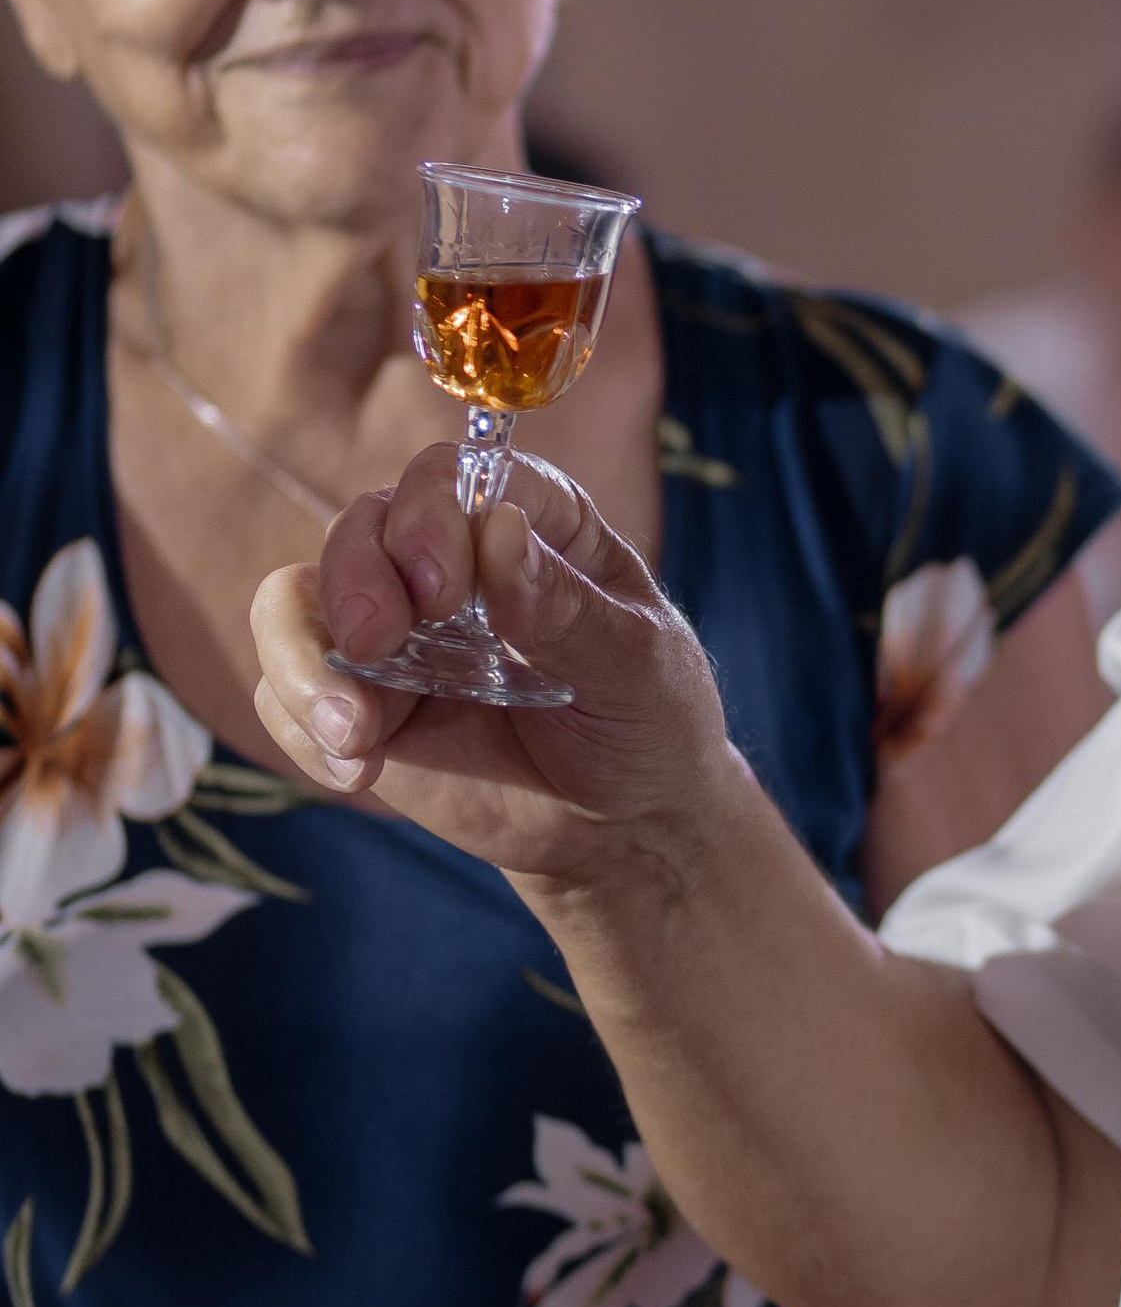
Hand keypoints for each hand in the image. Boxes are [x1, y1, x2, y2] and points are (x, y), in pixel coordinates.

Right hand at [250, 446, 744, 895]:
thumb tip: (498, 527)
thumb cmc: (649, 724)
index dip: (429, 513)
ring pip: (295, 600)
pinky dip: (302, 727)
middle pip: (361, 526)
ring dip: (303, 658)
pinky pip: (285, 691)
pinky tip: (357, 771)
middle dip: (355, 577)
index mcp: (531, 524)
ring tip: (355, 733)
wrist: (623, 829)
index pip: (453, 477)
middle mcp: (450, 562)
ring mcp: (397, 631)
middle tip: (379, 643)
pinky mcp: (360, 701)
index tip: (439, 590)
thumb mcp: (635, 666)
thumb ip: (564, 608)